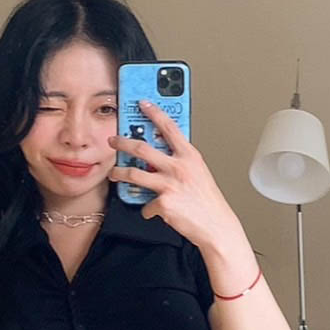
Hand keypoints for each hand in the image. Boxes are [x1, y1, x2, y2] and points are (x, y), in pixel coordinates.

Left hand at [108, 98, 238, 251]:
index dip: (154, 113)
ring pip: (134, 174)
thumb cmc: (208, 201)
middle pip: (142, 148)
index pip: (170, 127)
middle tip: (113, 140)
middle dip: (122, 142)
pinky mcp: (163, 203)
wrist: (216, 226)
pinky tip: (154, 211)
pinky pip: (145, 205)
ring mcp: (170, 185)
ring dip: (120, 173)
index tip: (142, 104)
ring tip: (114, 173)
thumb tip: (161, 155)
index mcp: (190, 156)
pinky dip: (147, 210)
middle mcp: (179, 167)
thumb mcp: (198, 173)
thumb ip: (181, 161)